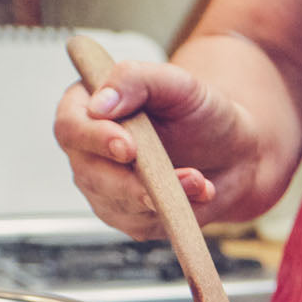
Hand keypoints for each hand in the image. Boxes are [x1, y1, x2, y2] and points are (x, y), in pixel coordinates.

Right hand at [53, 59, 249, 239]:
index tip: (127, 146)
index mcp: (87, 108)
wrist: (231, 151)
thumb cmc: (198, 112)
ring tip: (199, 180)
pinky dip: (174, 211)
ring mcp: (104, 189)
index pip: (70, 127)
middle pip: (89, 173)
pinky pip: (143, 223)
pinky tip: (200, 192)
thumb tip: (101, 103)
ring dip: (161, 195)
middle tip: (168, 177)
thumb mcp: (176, 82)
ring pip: (118, 203)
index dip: (93, 139)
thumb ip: (136, 79)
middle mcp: (88, 152)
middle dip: (130, 180)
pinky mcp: (128, 218)